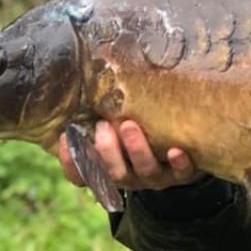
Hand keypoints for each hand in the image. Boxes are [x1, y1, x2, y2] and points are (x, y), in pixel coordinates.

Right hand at [58, 119, 198, 190]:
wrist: (187, 147)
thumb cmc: (144, 128)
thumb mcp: (119, 122)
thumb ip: (103, 110)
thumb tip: (84, 74)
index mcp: (112, 166)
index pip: (84, 174)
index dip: (71, 162)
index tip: (64, 138)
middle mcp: (132, 175)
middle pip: (115, 174)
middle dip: (107, 151)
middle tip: (103, 126)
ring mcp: (158, 176)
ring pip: (145, 172)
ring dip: (137, 150)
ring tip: (129, 126)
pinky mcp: (184, 173)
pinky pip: (182, 173)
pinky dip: (178, 164)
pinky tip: (175, 150)